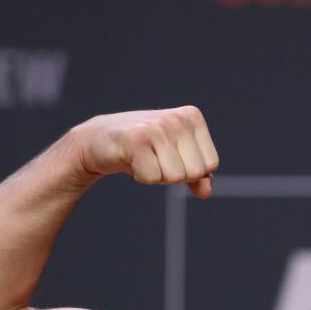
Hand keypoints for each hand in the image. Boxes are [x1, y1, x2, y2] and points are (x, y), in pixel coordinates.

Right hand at [70, 106, 219, 198]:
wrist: (99, 141)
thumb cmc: (143, 150)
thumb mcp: (176, 160)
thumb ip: (198, 176)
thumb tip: (206, 191)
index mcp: (192, 117)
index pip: (211, 164)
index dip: (191, 171)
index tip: (170, 157)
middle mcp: (177, 118)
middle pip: (195, 172)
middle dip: (174, 175)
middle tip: (155, 159)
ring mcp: (157, 126)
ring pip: (175, 176)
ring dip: (157, 176)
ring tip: (144, 158)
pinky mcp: (136, 139)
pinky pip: (153, 178)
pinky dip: (142, 177)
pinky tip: (132, 160)